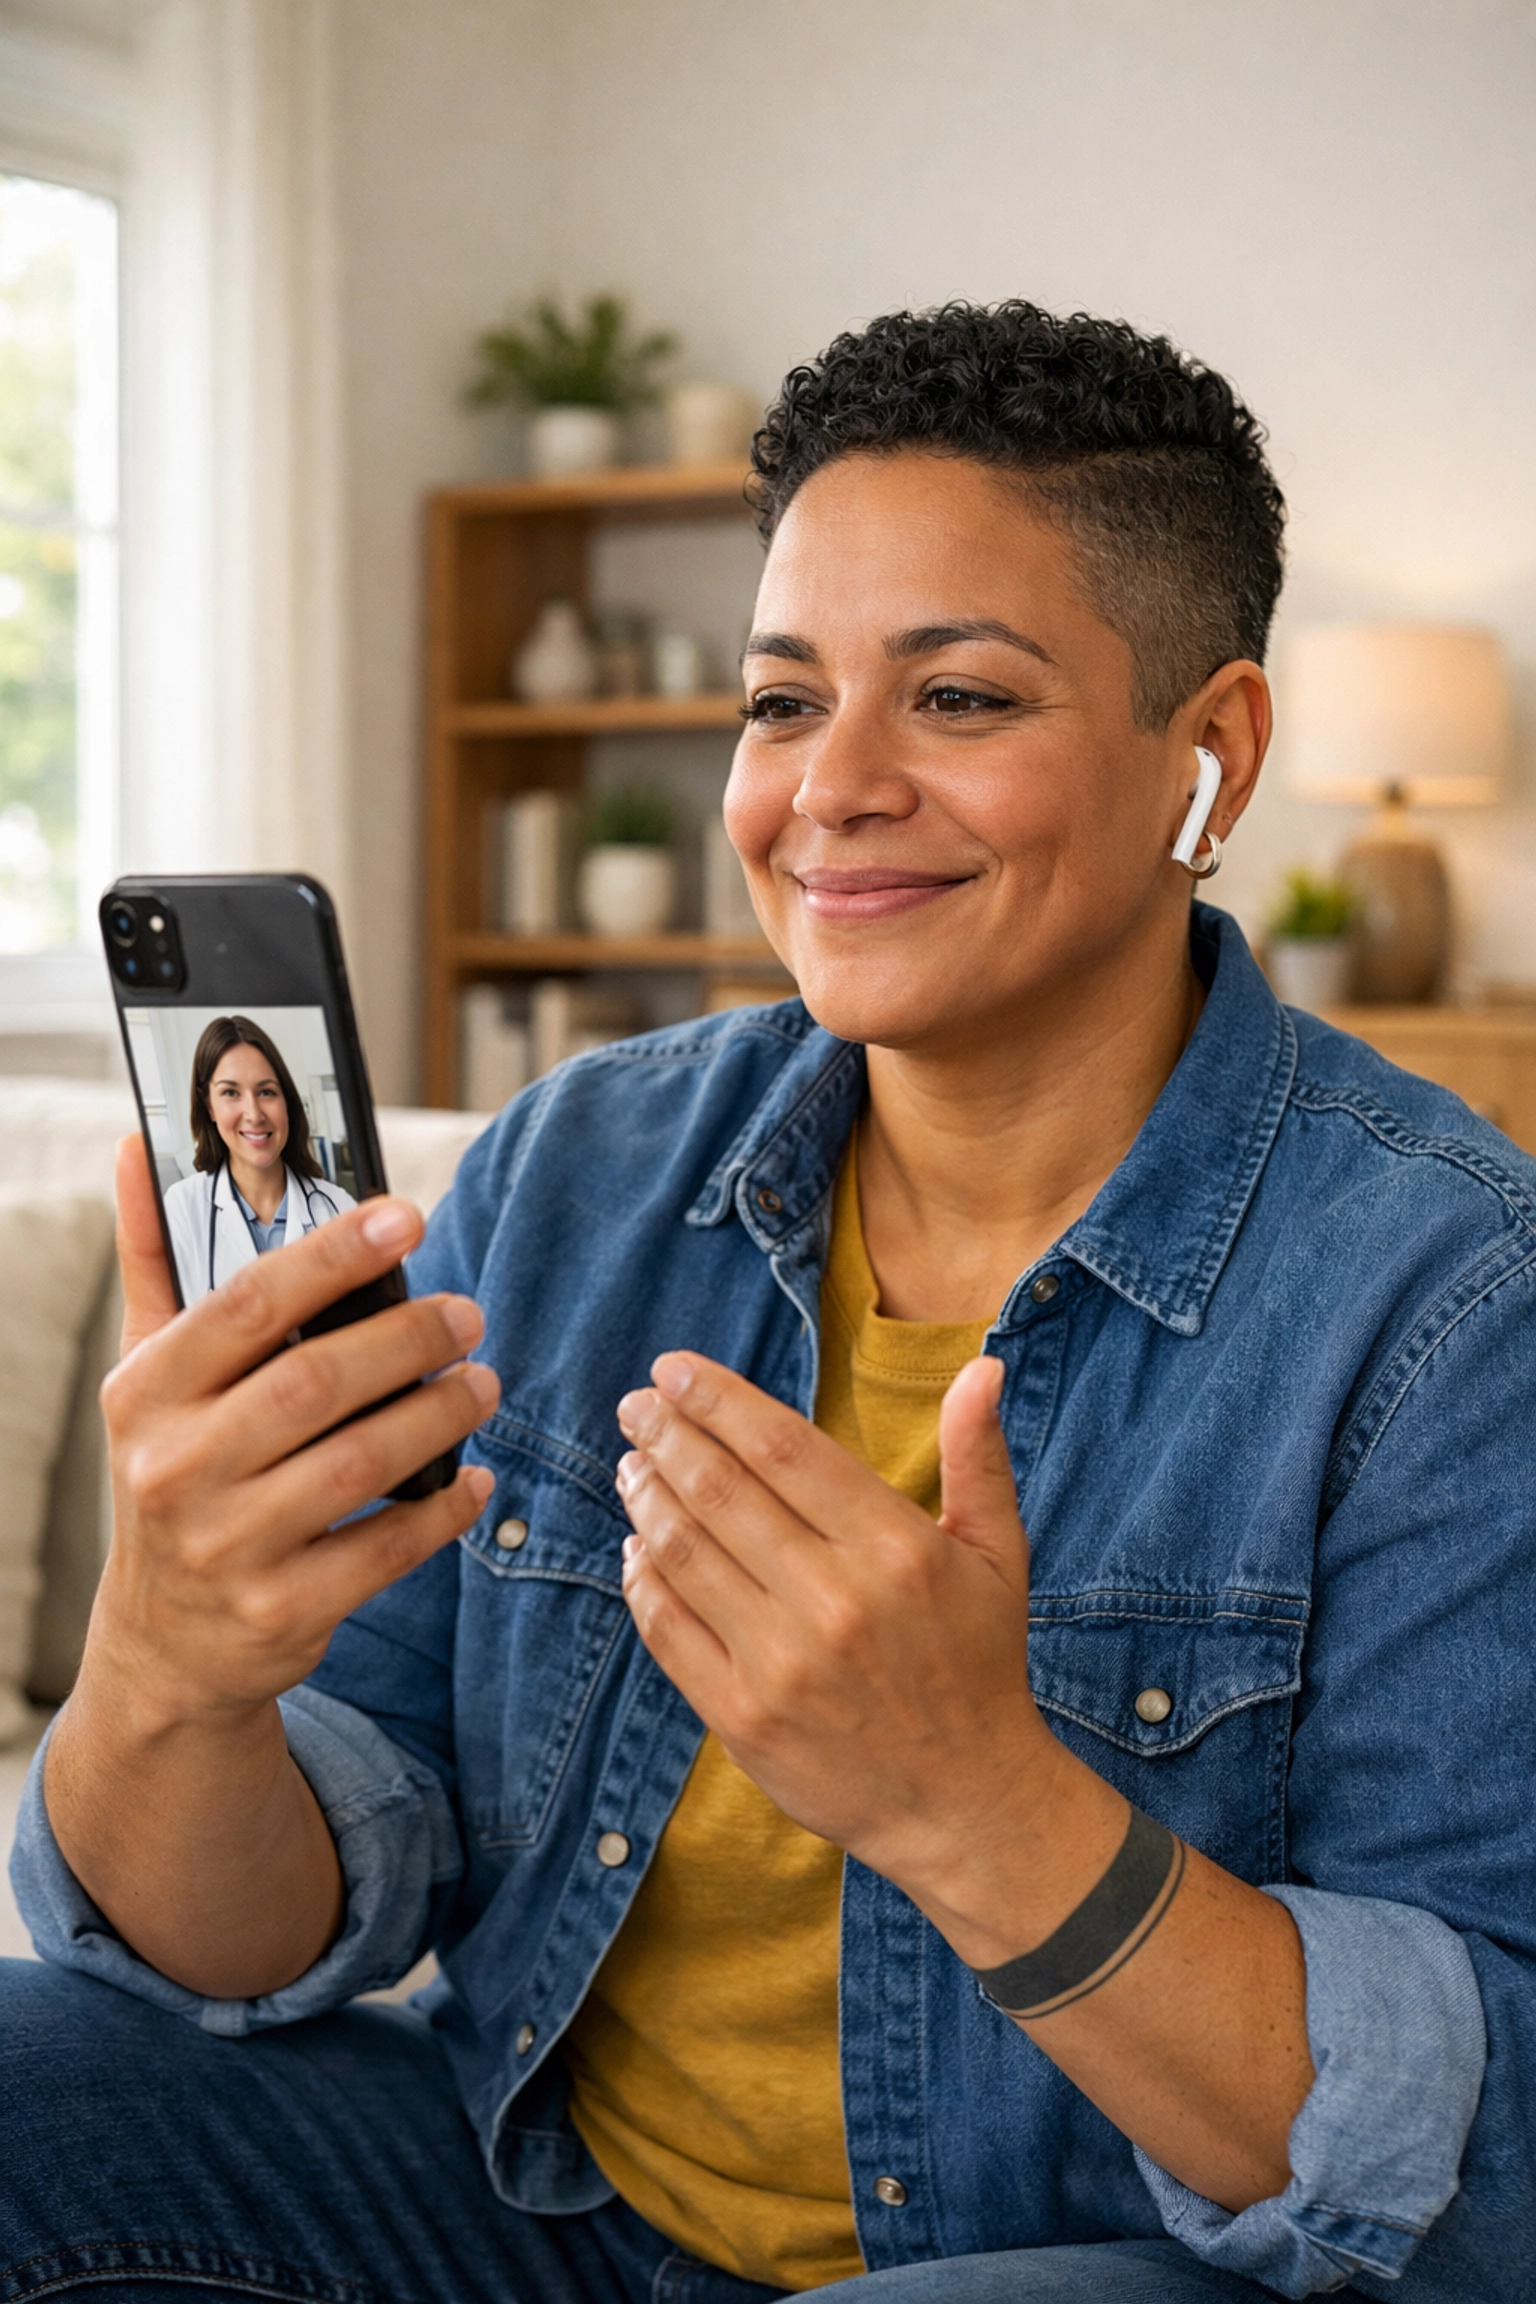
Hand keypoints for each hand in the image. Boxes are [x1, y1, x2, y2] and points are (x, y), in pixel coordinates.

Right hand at [95, 1133, 498, 1726]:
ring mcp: (227, 1546)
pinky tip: (476, 1477)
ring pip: (361, 1461)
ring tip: (483, 1382)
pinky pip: (386, 1549)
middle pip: (316, 1381)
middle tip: (469, 1313)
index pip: (245, 1304)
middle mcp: (176, 1468)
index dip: (332, 1255)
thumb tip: (137, 1147)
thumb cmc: (175, 1475)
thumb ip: (153, 1261)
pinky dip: (444, 1509)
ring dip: (441, 1413)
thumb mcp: (146, 1376)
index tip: (405, 1217)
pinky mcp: (279, 1610)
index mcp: (145, 1393)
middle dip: (409, 1338)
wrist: (165, 1646)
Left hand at [615, 1348, 1072, 1938]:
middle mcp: (834, 1600)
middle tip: (635, 1405)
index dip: (718, 1399)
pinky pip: (670, 1630)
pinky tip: (637, 1547)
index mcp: (894, 1548)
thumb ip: (979, 1458)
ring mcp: (782, 1663)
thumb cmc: (980, 1664)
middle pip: (721, 1491)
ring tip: (630, 1464)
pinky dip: (643, 1581)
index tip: (672, 1369)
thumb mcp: (998, 1555)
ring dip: (646, 1497)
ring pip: (685, 1553)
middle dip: (665, 1435)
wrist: (966, 1805)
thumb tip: (980, 1366)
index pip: (783, 1447)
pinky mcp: (743, 1718)